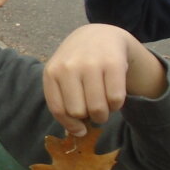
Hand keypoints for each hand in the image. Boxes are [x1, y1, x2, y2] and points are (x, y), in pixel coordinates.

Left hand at [43, 24, 164, 135]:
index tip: (80, 130)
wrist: (99, 35)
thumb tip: (78, 133)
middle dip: (88, 117)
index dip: (70, 125)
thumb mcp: (62, 77)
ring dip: (104, 114)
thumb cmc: (77, 63)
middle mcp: (69, 67)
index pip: (58, 110)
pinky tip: (114, 95)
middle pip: (79, 112)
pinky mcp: (113, 63)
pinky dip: (117, 105)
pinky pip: (116, 99)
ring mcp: (91, 63)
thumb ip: (64, 102)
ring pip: (98, 109)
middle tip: (93, 108)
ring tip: (103, 103)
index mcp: (51, 72)